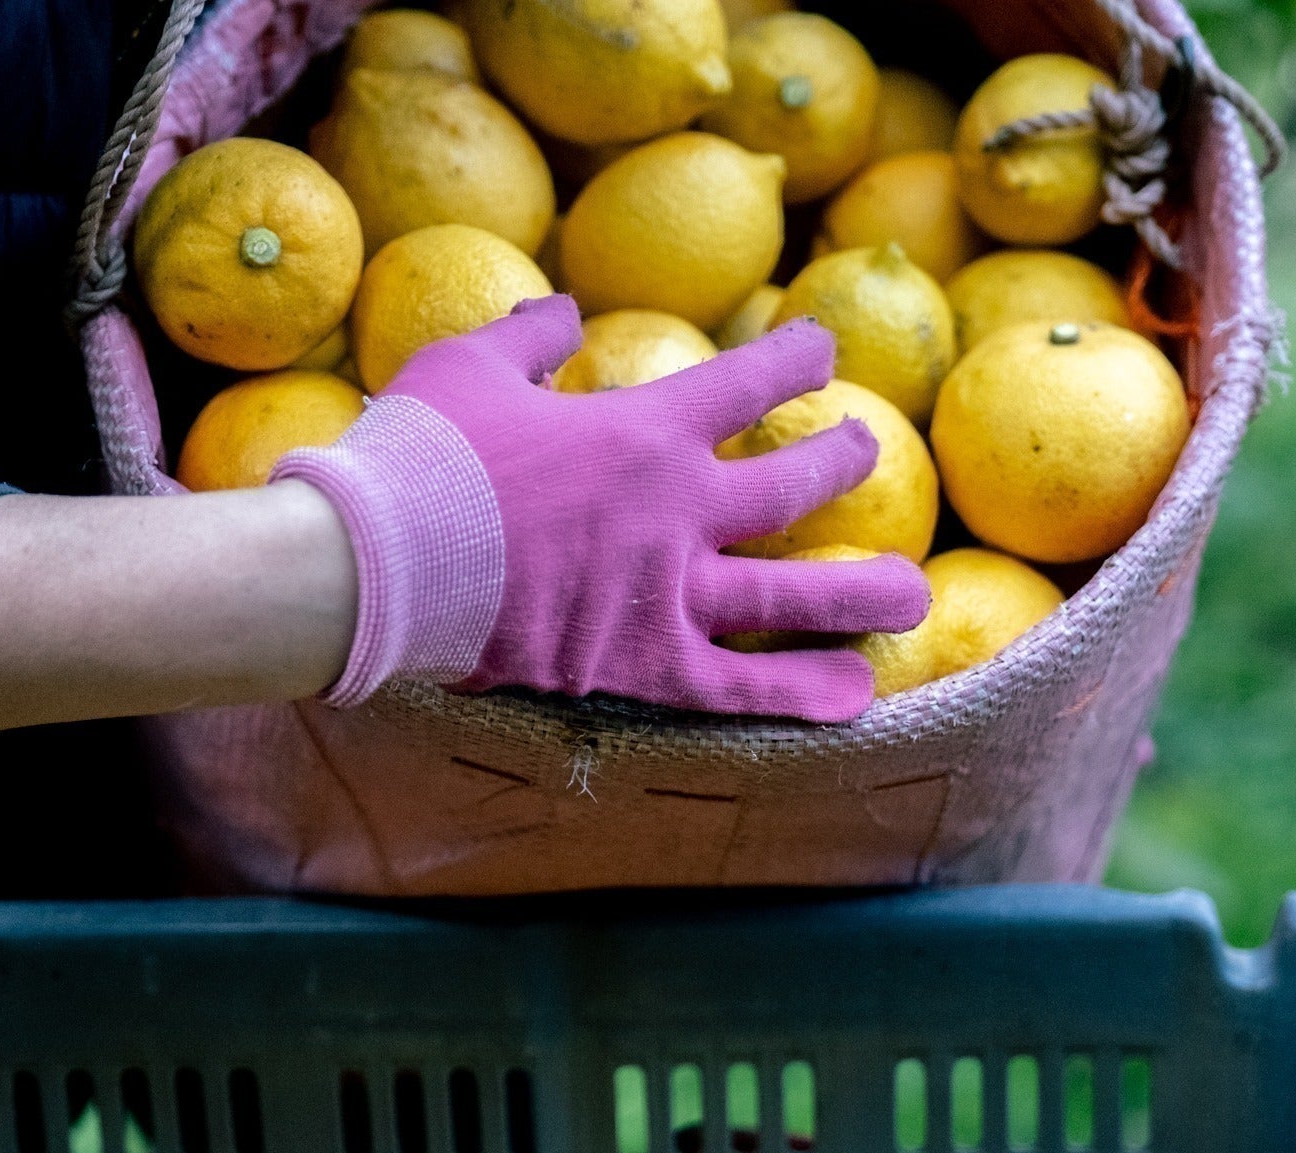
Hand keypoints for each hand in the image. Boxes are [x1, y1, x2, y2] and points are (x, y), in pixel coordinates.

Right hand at [274, 295, 928, 722]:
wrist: (382, 562)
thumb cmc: (420, 454)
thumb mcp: (468, 365)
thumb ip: (530, 336)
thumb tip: (561, 313)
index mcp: (646, 428)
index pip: (747, 382)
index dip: (793, 361)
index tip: (819, 352)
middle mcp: (679, 509)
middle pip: (789, 482)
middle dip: (837, 461)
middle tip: (864, 451)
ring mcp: (668, 592)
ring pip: (789, 592)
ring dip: (859, 591)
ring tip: (913, 592)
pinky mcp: (643, 665)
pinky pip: (738, 684)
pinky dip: (798, 691)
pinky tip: (855, 695)